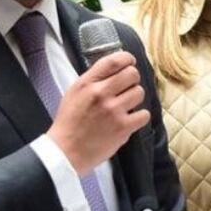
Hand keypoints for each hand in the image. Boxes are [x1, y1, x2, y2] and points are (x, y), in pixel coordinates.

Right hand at [47, 51, 149, 173]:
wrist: (66, 152)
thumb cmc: (70, 123)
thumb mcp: (74, 93)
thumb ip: (93, 80)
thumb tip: (116, 69)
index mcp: (86, 84)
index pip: (113, 61)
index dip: (127, 59)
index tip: (130, 62)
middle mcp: (100, 94)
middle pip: (132, 74)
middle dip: (133, 79)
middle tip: (127, 88)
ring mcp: (113, 111)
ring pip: (140, 92)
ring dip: (135, 98)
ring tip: (125, 106)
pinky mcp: (123, 127)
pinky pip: (144, 114)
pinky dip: (139, 117)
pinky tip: (129, 120)